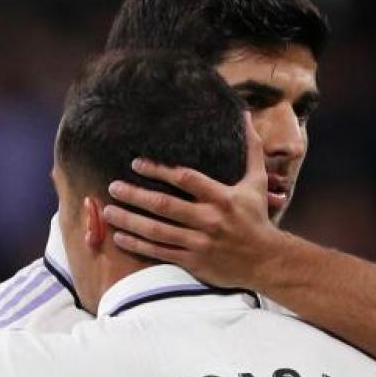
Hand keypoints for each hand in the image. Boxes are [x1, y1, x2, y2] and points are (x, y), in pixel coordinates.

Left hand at [103, 111, 283, 288]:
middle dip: (136, 195)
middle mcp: (208, 219)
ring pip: (157, 231)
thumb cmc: (257, 218)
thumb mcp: (258, 182)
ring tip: (109, 211)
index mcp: (222, 197)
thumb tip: (245, 115)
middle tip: (113, 187)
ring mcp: (199, 242)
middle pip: (165, 205)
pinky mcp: (194, 261)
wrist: (266, 261)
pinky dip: (138, 246)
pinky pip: (160, 253)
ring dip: (130, 221)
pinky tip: (120, 238)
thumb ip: (250, 149)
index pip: (185, 179)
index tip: (136, 163)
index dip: (159, 170)